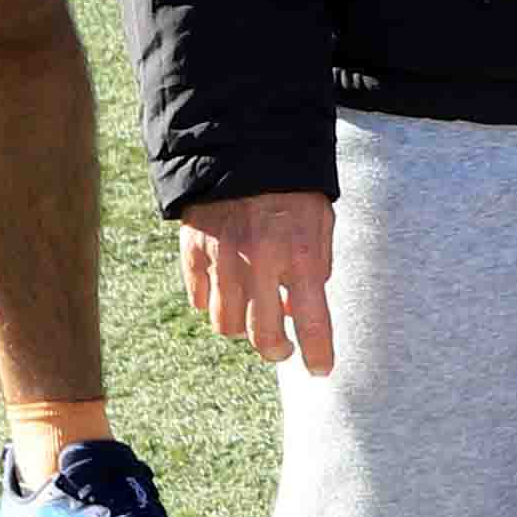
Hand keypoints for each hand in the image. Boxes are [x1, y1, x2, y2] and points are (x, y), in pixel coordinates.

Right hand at [180, 189, 339, 376]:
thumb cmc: (292, 185)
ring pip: (226, 324)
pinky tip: (226, 294)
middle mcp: (259, 263)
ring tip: (254, 317)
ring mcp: (222, 259)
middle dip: (277, 350)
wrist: (244, 145)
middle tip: (284, 350)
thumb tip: (304, 303)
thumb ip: (317, 263)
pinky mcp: (194, 251)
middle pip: (263, 335)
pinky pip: (199, 299)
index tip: (322, 370)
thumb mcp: (321, 220)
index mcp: (299, 254)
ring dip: (242, 329)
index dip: (319, 353)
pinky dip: (212, 304)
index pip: (313, 321)